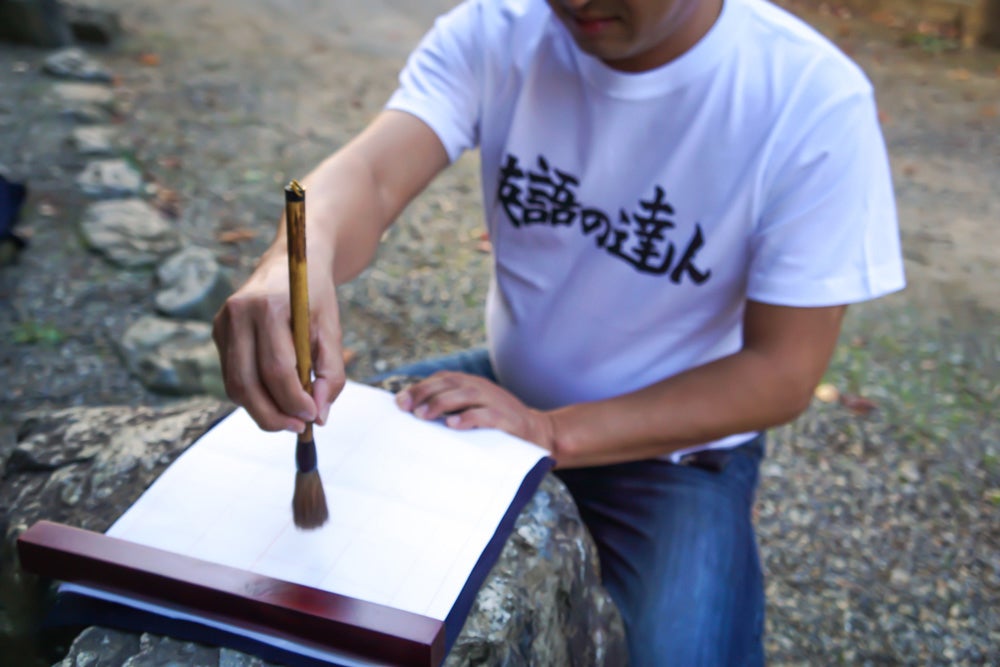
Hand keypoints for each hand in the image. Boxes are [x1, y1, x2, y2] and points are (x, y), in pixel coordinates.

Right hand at [212, 256, 344, 432]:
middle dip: (273, 415)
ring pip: (235, 385)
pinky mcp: (219, 332)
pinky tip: (275, 398)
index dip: (293, 400)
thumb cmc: (316, 295)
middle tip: (299, 429)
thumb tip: (320, 416)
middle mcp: (237, 313)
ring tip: (289, 420)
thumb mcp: (332, 329)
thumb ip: (331, 372)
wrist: (294, 260)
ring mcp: (223, 323)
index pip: (276, 368)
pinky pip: (233, 376)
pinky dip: (253, 395)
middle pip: (246, 382)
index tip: (313, 418)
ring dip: (261, 411)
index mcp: (267, 306)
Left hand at [395, 372, 555, 451]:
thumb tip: (413, 415)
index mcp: (472, 384)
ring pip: (466, 395)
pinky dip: (469, 418)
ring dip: (441, 403)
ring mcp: (496, 402)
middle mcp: (482, 388)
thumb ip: (449, 409)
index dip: (420, 387)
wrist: (537, 433)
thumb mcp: (473, 410)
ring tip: (422, 415)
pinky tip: (453, 425)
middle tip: (405, 408)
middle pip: (449, 383)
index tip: (399, 402)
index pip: (442, 379)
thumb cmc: (495, 425)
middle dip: (424, 393)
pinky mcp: (507, 419)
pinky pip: (487, 415)